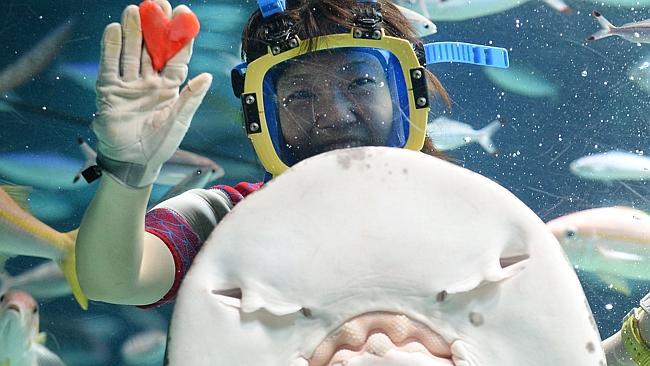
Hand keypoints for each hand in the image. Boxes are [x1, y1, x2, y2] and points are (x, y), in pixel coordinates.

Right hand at [92, 0, 211, 187]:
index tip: (183, 16)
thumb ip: (192, 98)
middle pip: (152, 49)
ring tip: (136, 10)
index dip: (180, 38)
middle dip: (154, 27)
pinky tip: (115, 30)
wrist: (134, 162)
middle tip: (157, 4)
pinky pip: (110, 65)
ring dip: (133, 32)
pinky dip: (112, 47)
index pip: (176, 58)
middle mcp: (149, 82)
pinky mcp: (110, 90)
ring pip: (131, 53)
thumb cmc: (160, 144)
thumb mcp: (179, 121)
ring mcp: (129, 85)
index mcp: (170, 88)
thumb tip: (208, 76)